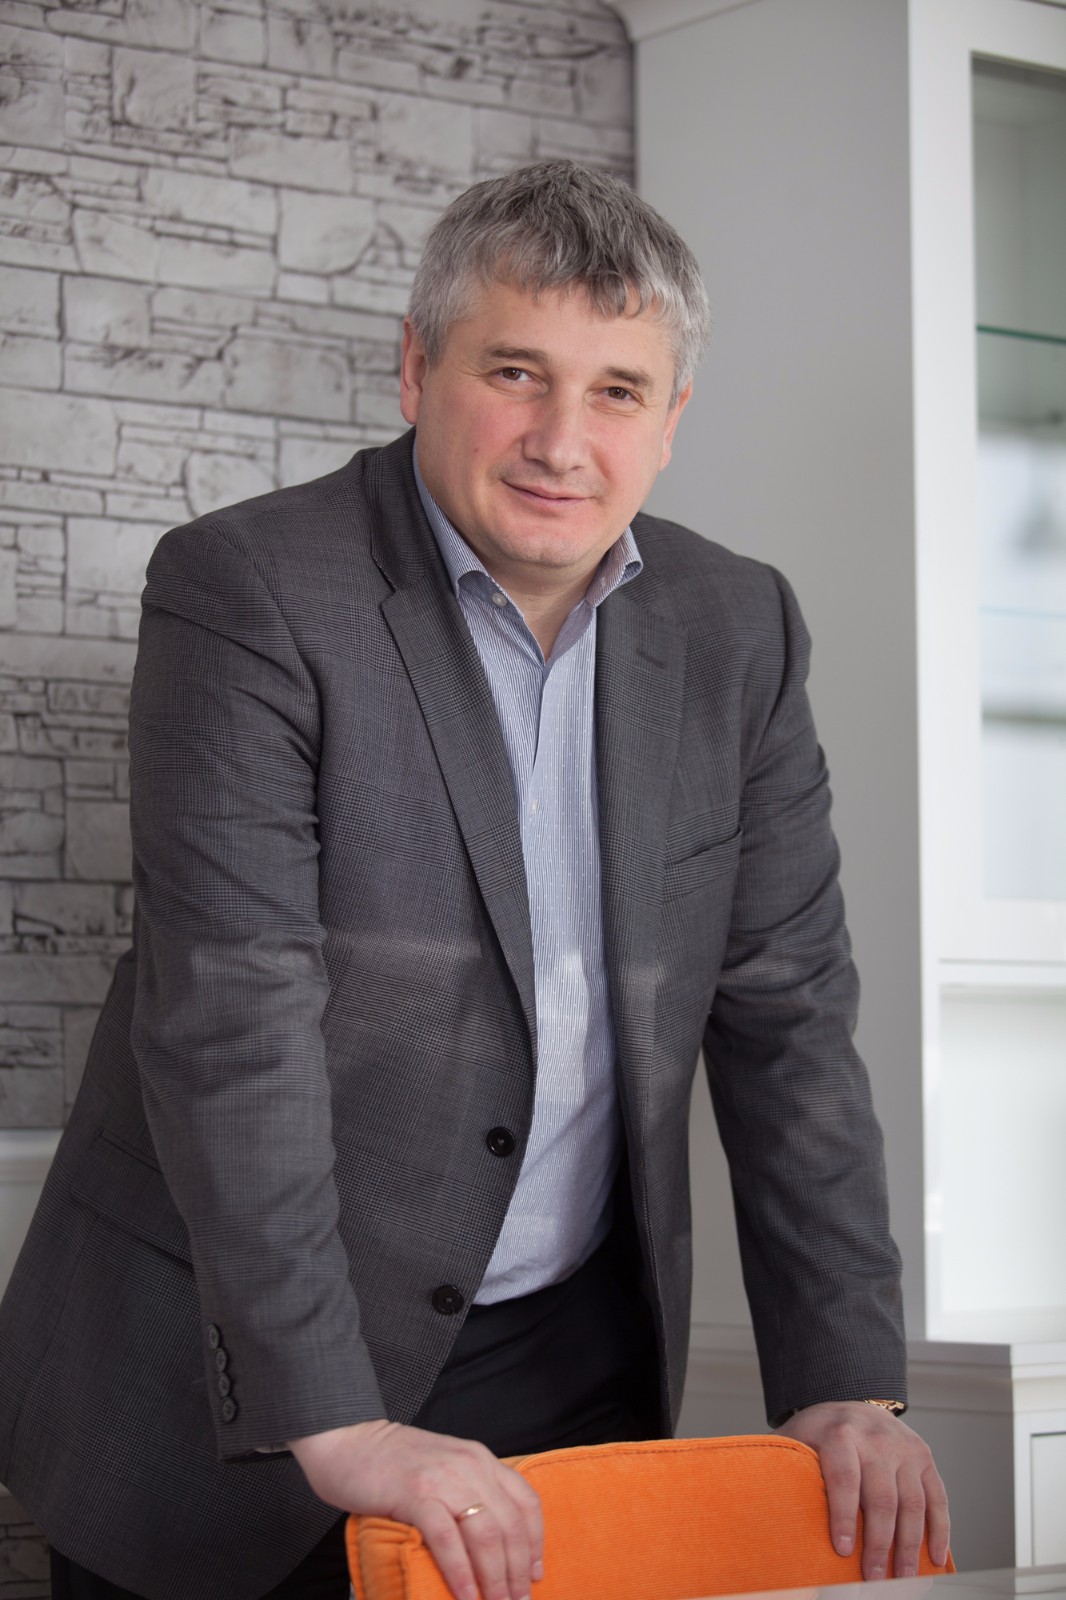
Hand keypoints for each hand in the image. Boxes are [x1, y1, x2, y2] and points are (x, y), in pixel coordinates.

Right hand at [288, 1419, 543, 1599]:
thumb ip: (467, 1490)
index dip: (535, 1542)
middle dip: (517, 1571)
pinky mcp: (415, 1494)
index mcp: (479, 1458)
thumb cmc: (392, 1462)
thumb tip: (491, 1542)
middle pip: (510, 1525)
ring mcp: (442, 1478)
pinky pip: (447, 1539)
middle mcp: (469, 1465)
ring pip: (485, 1534)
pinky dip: (461, 1573)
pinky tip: (466, 1596)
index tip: (535, 1574)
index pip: (525, 1501)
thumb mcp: (443, 1467)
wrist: (348, 1439)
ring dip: (495, 1577)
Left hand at [778, 1401, 949, 1579]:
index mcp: (839, 1433)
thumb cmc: (818, 1435)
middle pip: (882, 1498)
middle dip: (879, 1544)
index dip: (844, 1516)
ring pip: (912, 1503)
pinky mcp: (924, 1457)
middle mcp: (876, 1437)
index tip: (843, 1551)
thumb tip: (763, 1512)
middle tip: (873, 1579)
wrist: (851, 1401)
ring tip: (904, 1580)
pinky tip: (934, 1558)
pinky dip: (939, 1531)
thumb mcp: (796, 1442)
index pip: (844, 1477)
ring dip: (909, 1546)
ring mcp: (904, 1446)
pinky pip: (937, 1498)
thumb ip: (784, 1470)